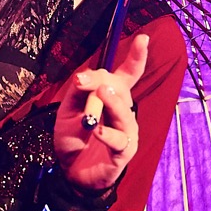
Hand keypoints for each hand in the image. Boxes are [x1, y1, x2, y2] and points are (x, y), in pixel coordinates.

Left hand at [53, 34, 148, 190]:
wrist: (71, 172)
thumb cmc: (74, 138)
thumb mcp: (67, 111)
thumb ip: (77, 92)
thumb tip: (84, 76)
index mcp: (112, 97)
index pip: (128, 74)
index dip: (137, 56)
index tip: (143, 39)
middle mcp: (124, 111)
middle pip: (121, 88)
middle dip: (103, 80)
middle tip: (83, 81)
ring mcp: (127, 131)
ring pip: (124, 112)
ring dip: (111, 102)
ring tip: (101, 95)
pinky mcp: (124, 151)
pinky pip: (119, 139)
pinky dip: (107, 133)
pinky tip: (97, 130)